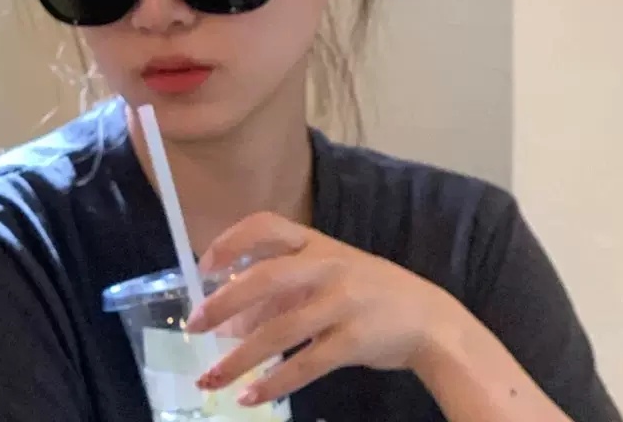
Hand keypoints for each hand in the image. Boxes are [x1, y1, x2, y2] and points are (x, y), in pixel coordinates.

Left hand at [186, 212, 460, 406]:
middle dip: (223, 303)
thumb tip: (230, 318)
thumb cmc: (368, 290)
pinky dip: (274, 384)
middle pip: (266, 278)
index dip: (231, 241)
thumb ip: (282, 289)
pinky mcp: (354, 341)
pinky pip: (305, 364)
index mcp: (317, 243)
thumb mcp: (328, 273)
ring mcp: (342, 303)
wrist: (429, 319)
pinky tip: (250, 397)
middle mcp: (327, 267)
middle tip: (192, 327)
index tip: (204, 266)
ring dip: (239, 358)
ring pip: (280, 330)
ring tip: (209, 379)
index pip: (266, 225)